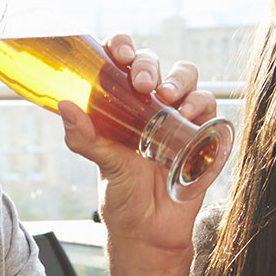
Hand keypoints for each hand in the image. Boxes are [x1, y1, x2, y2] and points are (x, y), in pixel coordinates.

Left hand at [56, 33, 216, 251]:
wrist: (151, 229)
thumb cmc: (123, 195)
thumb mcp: (102, 163)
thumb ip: (84, 137)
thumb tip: (65, 106)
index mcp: (122, 103)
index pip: (123, 60)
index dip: (123, 46)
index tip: (120, 54)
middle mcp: (152, 104)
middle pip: (157, 64)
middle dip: (151, 66)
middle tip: (144, 85)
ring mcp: (179, 117)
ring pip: (188, 79)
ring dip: (180, 81)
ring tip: (170, 100)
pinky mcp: (202, 134)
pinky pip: (210, 108)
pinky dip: (202, 106)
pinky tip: (191, 117)